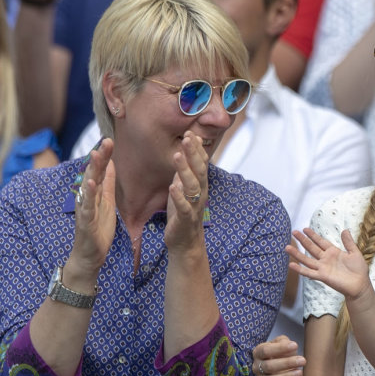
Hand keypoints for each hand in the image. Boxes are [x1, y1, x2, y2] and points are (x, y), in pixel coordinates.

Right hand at [71, 138, 117, 277]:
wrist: (90, 256)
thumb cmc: (98, 229)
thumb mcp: (107, 202)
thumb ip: (108, 184)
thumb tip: (111, 163)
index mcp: (96, 193)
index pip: (101, 171)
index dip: (105, 156)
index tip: (110, 140)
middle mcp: (88, 198)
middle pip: (94, 174)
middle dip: (100, 158)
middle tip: (106, 141)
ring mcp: (85, 209)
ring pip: (88, 186)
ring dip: (92, 171)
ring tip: (95, 155)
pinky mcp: (85, 222)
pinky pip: (87, 207)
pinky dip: (88, 195)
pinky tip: (90, 183)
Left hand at [163, 131, 207, 253]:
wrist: (186, 242)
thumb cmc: (183, 214)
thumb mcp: (184, 189)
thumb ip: (185, 172)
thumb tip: (184, 151)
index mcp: (200, 185)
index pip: (201, 163)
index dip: (197, 149)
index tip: (190, 132)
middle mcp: (200, 193)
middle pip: (199, 170)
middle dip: (193, 154)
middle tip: (187, 137)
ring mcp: (194, 206)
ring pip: (192, 186)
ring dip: (185, 170)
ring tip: (177, 155)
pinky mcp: (185, 219)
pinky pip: (183, 207)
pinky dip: (179, 197)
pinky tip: (173, 187)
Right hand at [252, 335, 306, 375]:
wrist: (289, 371)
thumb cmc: (285, 355)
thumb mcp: (285, 344)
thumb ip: (284, 342)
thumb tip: (289, 345)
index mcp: (258, 353)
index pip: (265, 350)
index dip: (279, 348)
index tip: (295, 346)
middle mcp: (257, 367)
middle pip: (268, 366)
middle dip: (287, 363)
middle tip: (302, 360)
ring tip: (300, 372)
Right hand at [289, 228, 370, 299]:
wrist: (360, 284)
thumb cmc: (359, 269)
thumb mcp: (354, 252)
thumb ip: (348, 242)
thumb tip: (345, 230)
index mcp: (333, 252)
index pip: (321, 242)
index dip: (313, 235)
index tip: (305, 229)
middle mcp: (326, 259)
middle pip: (311, 248)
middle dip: (303, 240)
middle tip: (293, 232)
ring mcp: (323, 268)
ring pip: (307, 259)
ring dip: (297, 254)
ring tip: (287, 247)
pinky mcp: (322, 276)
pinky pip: (309, 272)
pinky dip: (300, 269)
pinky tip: (291, 265)